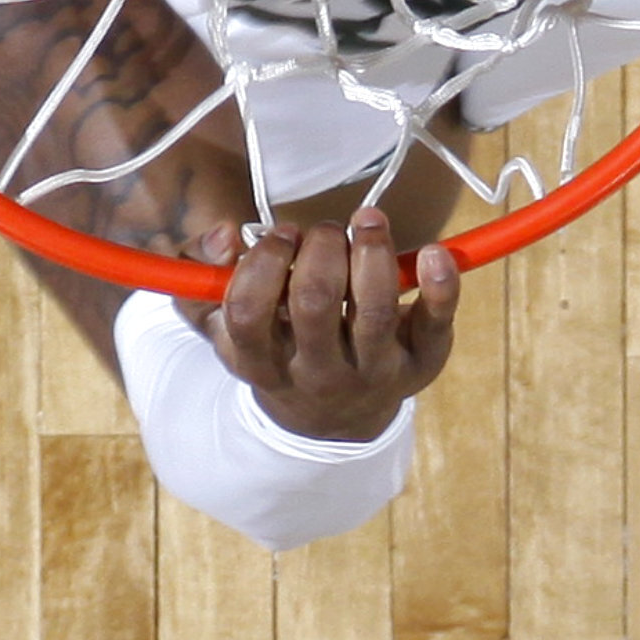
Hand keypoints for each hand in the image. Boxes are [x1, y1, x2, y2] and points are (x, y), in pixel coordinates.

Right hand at [178, 208, 460, 441]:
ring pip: (374, 310)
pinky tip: (434, 252)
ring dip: (371, 252)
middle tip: (323, 231)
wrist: (333, 419)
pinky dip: (440, 285)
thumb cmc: (275, 346)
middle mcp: (317, 375)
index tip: (280, 235)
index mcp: (261, 364)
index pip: (248, 316)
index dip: (262, 264)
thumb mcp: (223, 324)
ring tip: (367, 220)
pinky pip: (434, 324)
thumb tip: (225, 233)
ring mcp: (372, 373)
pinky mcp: (421, 363)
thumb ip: (199, 274)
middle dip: (320, 248)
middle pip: (315, 304)